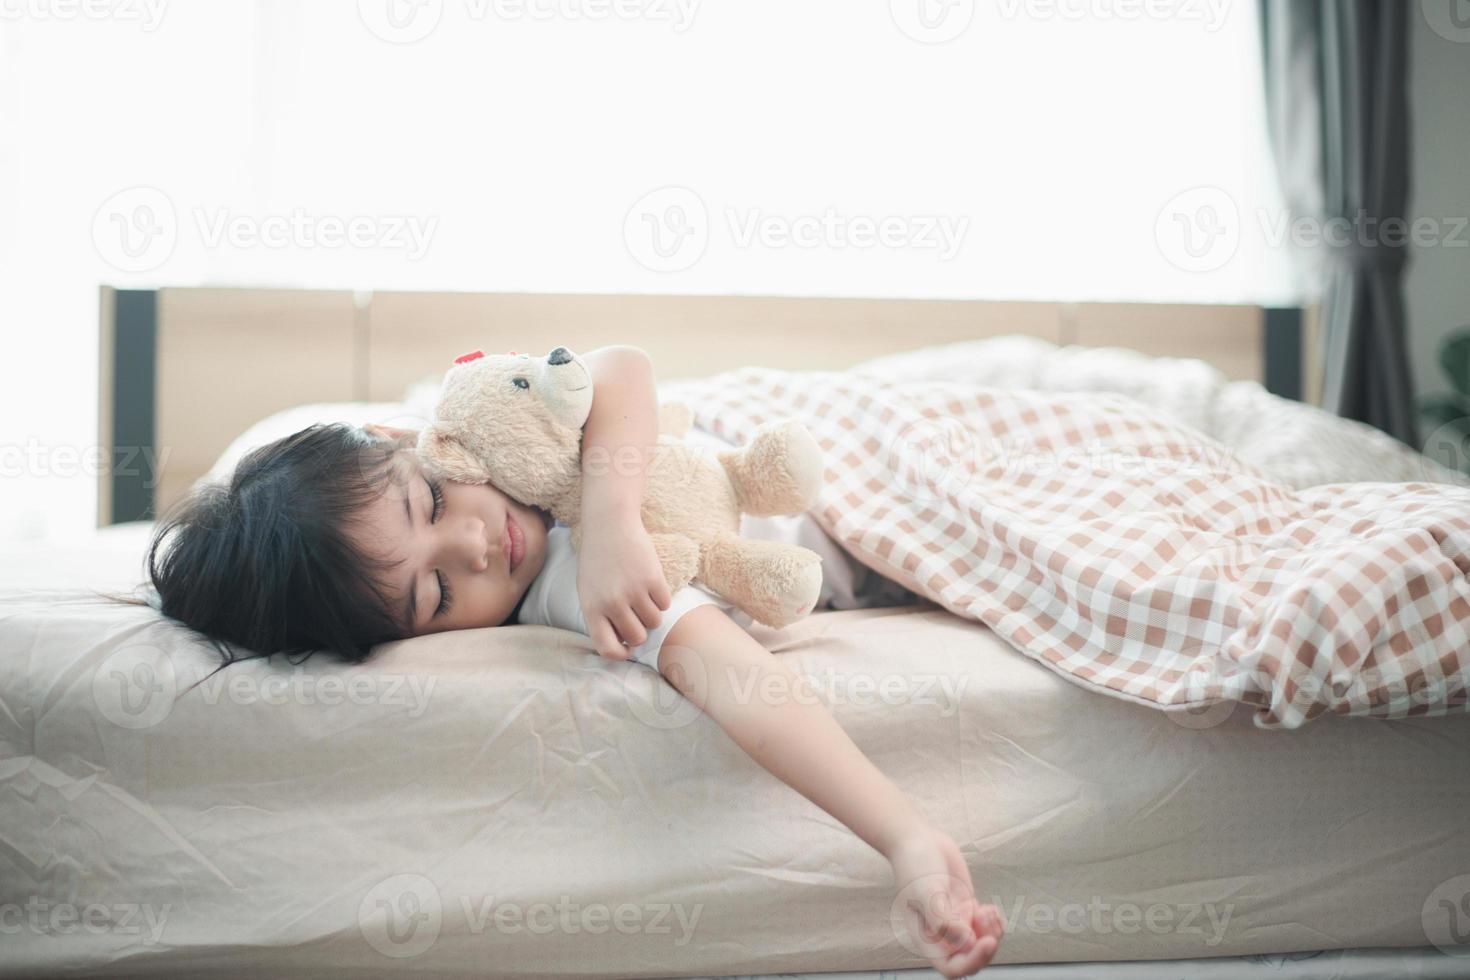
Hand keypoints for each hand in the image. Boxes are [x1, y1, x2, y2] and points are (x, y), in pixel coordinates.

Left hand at [576, 515, 672, 658]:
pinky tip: (650, 583)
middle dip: (641, 630)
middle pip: (638, 637)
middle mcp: (612, 603)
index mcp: (592, 609)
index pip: (607, 648)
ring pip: (654, 622)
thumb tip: (623, 644)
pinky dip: (661, 597)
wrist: (609, 526)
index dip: (620, 654)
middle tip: (637, 616)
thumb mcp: (588, 590)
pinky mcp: (653, 579)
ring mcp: (633, 591)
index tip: (627, 649)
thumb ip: (601, 617)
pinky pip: (665, 603)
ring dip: (652, 613)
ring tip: (642, 596)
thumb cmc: (597, 560)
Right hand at [887, 825, 1003, 977]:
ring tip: (988, 911)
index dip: (970, 961)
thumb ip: (943, 920)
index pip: (951, 967)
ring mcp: (956, 921)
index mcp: (926, 937)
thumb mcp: (926, 891)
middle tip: (987, 920)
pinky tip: (990, 908)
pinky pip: (986, 927)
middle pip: (970, 958)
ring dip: (992, 932)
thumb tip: (967, 942)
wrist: (917, 839)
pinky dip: (994, 922)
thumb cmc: (914, 864)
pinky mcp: (966, 907)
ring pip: (981, 944)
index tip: (985, 942)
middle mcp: (942, 934)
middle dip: (985, 947)